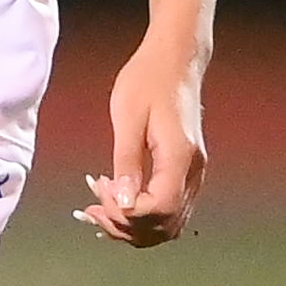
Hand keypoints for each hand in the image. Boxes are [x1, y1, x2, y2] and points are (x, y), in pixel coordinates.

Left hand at [79, 42, 205, 246]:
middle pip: (165, 225)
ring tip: (100, 210)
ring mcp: (193, 173)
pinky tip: (118, 206)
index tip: (100, 195)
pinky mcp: (187, 171)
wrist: (176, 59)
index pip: (159, 209)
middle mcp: (193, 171)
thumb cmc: (149, 79)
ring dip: (133, 226)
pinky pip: (169, 209)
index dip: (127, 214)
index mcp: (179, 156)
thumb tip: (123, 202)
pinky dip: (144, 217)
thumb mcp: (128, 116)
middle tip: (92, 208)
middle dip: (125, 226)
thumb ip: (126, 163)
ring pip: (169, 224)